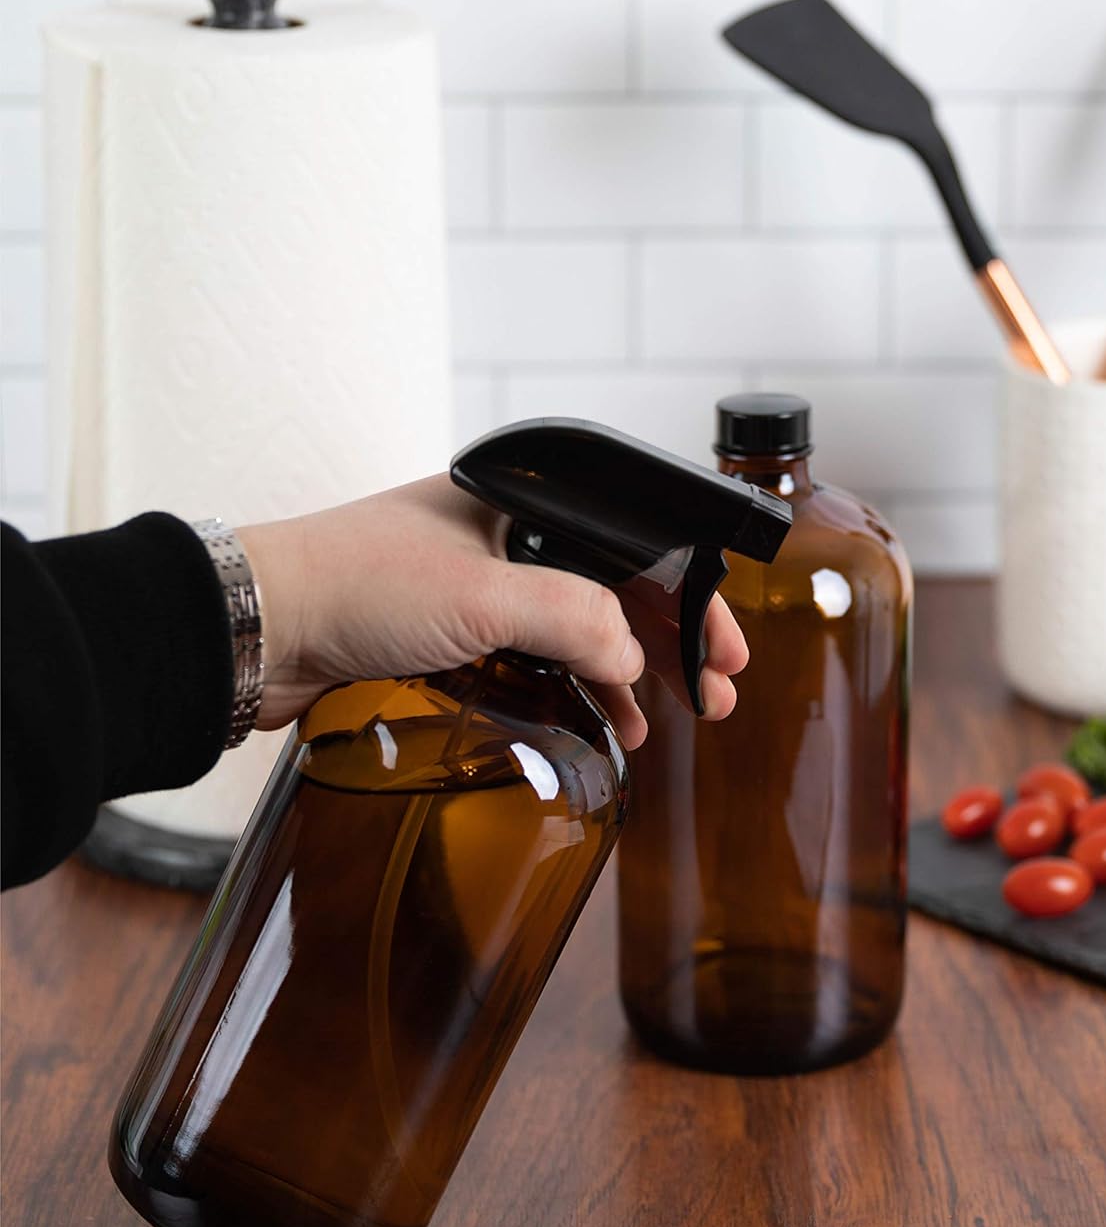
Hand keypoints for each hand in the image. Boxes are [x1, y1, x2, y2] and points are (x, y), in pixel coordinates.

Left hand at [237, 475, 748, 748]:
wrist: (257, 628)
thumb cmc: (353, 581)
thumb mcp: (480, 595)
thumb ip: (572, 619)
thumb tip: (636, 657)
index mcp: (524, 501)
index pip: (635, 546)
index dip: (690, 600)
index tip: (727, 651)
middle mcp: (510, 539)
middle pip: (616, 590)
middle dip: (669, 645)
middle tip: (716, 695)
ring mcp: (482, 590)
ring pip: (580, 632)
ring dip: (626, 678)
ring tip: (661, 725)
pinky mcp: (455, 638)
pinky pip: (539, 663)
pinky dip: (575, 692)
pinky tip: (602, 725)